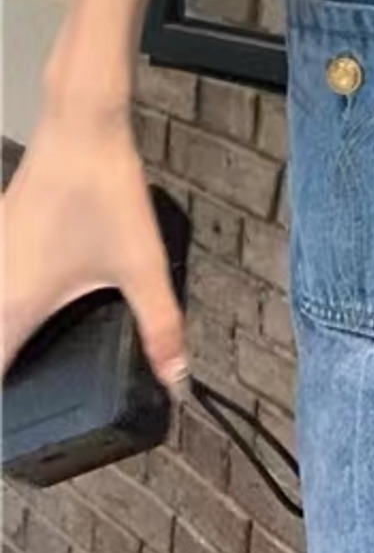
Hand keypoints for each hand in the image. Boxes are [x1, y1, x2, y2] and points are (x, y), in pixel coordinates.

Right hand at [1, 97, 186, 389]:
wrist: (81, 127)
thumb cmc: (101, 192)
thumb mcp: (141, 266)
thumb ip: (160, 327)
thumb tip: (177, 377)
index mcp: (11, 309)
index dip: (7, 414)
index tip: (23, 425)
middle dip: (10, 374)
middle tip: (35, 390)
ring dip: (7, 336)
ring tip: (33, 352)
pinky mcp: (0, 235)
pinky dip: (7, 302)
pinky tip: (33, 302)